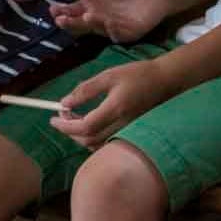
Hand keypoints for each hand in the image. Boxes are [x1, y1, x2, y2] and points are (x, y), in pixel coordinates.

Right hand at [48, 0, 171, 42]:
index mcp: (91, 5)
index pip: (72, 11)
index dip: (62, 11)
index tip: (53, 9)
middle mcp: (98, 18)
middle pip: (79, 23)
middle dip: (69, 22)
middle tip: (60, 19)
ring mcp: (111, 27)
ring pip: (96, 28)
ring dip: (88, 24)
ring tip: (83, 16)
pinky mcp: (126, 33)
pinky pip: (115, 33)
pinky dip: (110, 28)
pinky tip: (105, 21)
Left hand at [51, 57, 180, 148]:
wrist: (167, 80)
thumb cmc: (137, 74)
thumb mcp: (108, 76)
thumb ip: (85, 90)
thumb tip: (64, 103)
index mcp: (116, 109)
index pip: (85, 127)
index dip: (65, 126)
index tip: (52, 119)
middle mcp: (123, 125)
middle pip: (88, 140)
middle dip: (70, 131)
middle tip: (61, 117)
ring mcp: (129, 131)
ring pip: (97, 145)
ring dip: (80, 136)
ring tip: (72, 118)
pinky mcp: (132, 133)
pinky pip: (107, 144)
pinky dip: (92, 139)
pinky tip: (88, 124)